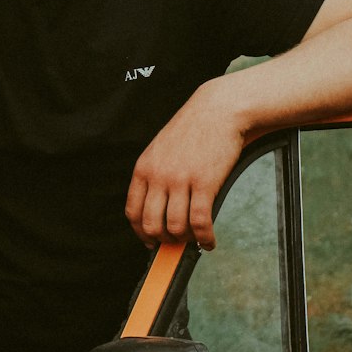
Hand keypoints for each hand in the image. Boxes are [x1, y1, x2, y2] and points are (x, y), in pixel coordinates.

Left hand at [125, 82, 244, 249]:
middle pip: (151, 225)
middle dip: (163, 241)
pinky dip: (204, 238)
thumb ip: (155, 175)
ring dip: (185, 241)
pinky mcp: (205, 183)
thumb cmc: (193, 129)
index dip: (141, 233)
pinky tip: (209, 241)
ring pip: (175, 227)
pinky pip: (200, 222)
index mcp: (144, 168)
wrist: (218, 110)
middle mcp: (158, 175)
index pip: (132, 211)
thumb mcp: (161, 149)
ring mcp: (181, 180)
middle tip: (175, 242)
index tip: (150, 241)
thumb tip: (157, 207)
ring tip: (194, 240)